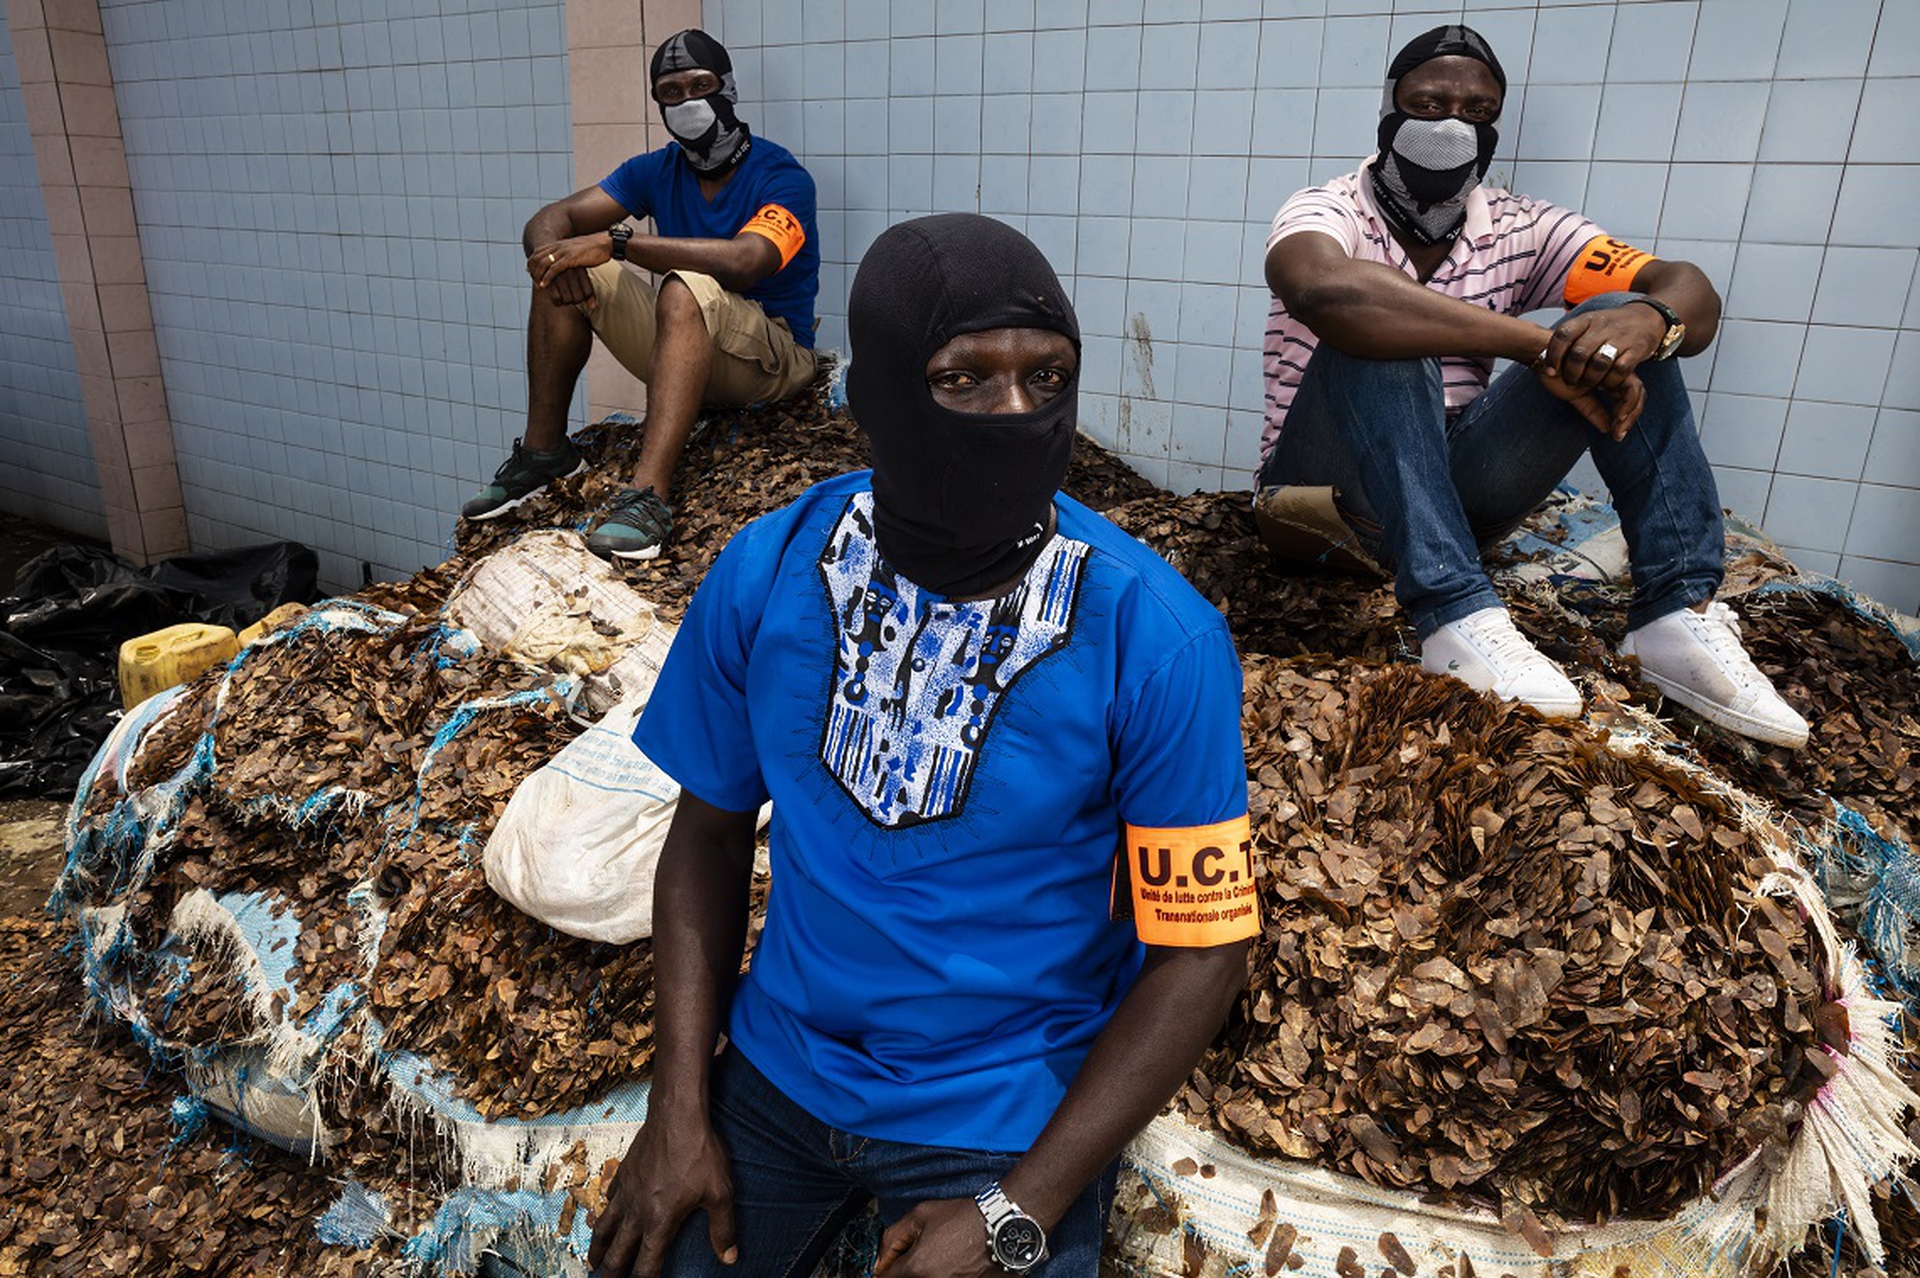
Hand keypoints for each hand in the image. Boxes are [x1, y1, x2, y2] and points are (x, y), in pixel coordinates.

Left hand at [527, 234, 612, 306]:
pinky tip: (544, 285)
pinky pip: (554, 269)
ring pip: (542, 263)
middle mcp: (558, 246)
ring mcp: (563, 251)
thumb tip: (565, 264)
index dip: (532, 264)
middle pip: (536, 257)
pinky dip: (547, 278)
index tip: (532, 275)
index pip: (537, 252)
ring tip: (538, 286)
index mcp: (558, 244)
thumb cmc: (593, 250)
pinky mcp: (570, 258)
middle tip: (534, 282)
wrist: (605, 244)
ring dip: (537, 276)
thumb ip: (568, 256)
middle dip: (533, 271)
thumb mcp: (576, 251)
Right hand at [587, 1111, 736, 1277]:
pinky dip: (606, 1213)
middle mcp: (637, 1212)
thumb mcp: (720, 1192)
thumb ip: (723, 1228)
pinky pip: (609, 1200)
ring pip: (604, 1228)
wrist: (676, 1115)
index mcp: (659, 1222)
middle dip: (611, 1275)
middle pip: (617, 1253)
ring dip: (598, 1249)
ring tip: (594, 1263)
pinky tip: (608, 1214)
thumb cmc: (699, 1152)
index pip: (646, 1265)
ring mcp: (626, 1192)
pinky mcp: (623, 1173)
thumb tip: (729, 1258)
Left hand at [874, 1199, 998, 1277]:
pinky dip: (945, 1274)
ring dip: (927, 1272)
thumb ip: (894, 1236)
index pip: (886, 1277)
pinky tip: (954, 1264)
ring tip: (942, 1258)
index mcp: (917, 1267)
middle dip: (907, 1271)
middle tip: (922, 1255)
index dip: (887, 1267)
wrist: (1000, 1225)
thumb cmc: (964, 1218)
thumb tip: (880, 1258)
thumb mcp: (921, 1214)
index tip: (891, 1263)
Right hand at [1534, 359, 1645, 442]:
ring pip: (1637, 391)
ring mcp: (1615, 369)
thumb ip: (1592, 410)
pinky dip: (1627, 403)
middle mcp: (1614, 374)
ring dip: (1631, 413)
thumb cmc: (1557, 372)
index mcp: (1608, 380)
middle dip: (1632, 417)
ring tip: (1618, 427)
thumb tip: (1608, 429)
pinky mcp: (1615, 367)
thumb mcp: (1575, 397)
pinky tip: (1618, 416)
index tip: (1616, 435)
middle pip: (1637, 394)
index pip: (1627, 398)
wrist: (1545, 355)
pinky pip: (1631, 386)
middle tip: (1619, 435)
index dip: (1627, 418)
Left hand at [1540, 305, 1667, 394]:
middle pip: (1579, 353)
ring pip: (1599, 364)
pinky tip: (1606, 384)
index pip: (1563, 335)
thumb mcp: (1588, 324)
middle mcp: (1602, 327)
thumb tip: (1542, 356)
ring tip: (1588, 384)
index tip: (1550, 372)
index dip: (1553, 355)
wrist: (1648, 317)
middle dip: (1571, 373)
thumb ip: (1569, 338)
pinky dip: (1610, 382)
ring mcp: (1620, 338)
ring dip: (1590, 379)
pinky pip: (1620, 370)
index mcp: (1586, 320)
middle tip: (1571, 382)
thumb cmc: (1610, 327)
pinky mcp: (1636, 350)